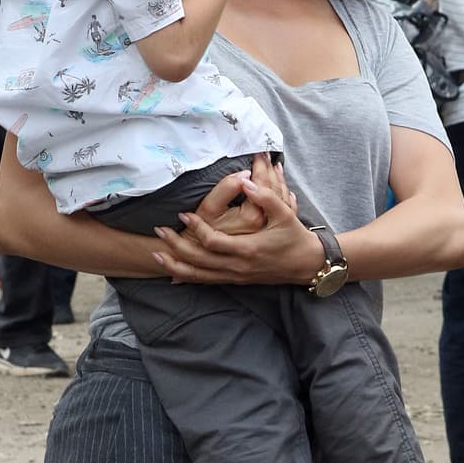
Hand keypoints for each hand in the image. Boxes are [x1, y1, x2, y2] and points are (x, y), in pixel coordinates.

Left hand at [154, 154, 320, 283]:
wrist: (306, 265)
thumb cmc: (295, 237)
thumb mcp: (285, 214)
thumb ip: (266, 197)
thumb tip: (246, 181)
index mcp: (248, 250)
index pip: (214, 242)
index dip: (197, 229)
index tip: (183, 215)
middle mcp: (238, 266)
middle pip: (199, 261)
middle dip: (176, 247)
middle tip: (159, 231)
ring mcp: (235, 276)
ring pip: (199, 276)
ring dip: (176, 266)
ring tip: (157, 255)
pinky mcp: (235, 280)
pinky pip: (206, 281)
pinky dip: (188, 277)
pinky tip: (173, 272)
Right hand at [191, 154, 297, 235]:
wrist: (199, 258)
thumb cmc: (201, 232)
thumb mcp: (210, 209)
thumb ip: (226, 189)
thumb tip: (244, 175)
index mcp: (252, 216)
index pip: (262, 183)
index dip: (259, 165)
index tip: (258, 151)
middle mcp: (264, 225)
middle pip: (273, 190)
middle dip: (270, 169)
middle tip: (266, 154)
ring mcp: (267, 231)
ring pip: (281, 200)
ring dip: (279, 181)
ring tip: (275, 166)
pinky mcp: (266, 236)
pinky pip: (284, 213)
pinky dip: (285, 197)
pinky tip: (287, 191)